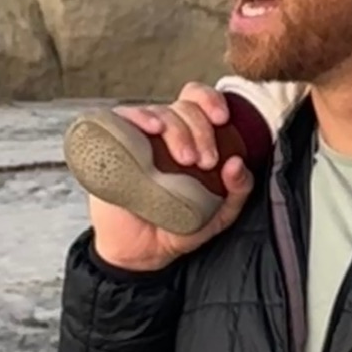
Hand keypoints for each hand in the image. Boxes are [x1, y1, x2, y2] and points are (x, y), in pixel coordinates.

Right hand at [90, 85, 252, 272]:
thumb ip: (238, 191)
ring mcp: (138, 137)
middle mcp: (164, 133)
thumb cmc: (179, 225)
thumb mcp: (220, 213)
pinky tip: (152, 128)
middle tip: (205, 161)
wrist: (143, 251)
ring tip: (186, 160)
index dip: (211, 100)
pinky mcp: (113, 145)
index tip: (222, 119)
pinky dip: (139, 117)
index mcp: (191, 137)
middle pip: (184, 108)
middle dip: (200, 129)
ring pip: (159, 112)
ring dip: (177, 130)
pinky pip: (122, 119)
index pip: (199, 101)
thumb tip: (238, 164)